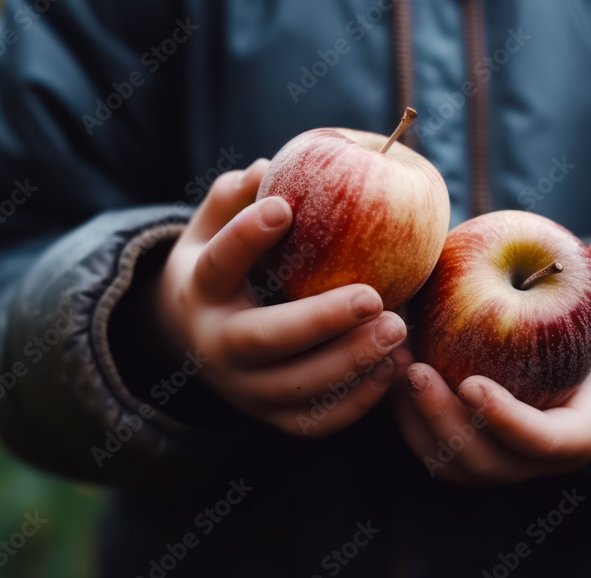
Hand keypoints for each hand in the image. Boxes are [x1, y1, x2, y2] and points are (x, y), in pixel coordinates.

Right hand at [156, 159, 410, 436]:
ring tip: (399, 330)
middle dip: (320, 321)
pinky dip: (357, 401)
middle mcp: (215, 346)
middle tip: (374, 297)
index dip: (246, 237)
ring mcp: (243, 390)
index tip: (285, 207)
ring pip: (297, 388)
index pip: (218, 265)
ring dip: (351, 363)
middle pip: (264, 340)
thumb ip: (234, 198)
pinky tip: (394, 368)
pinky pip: (316, 421)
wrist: (191, 339)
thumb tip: (266, 169)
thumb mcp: (210, 229)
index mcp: (199, 292)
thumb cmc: (218, 266)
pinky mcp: (272, 418)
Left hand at [394, 235, 590, 483]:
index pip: (543, 442)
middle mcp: (539, 463)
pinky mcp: (471, 457)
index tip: (471, 383)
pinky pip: (433, 450)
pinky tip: (388, 370)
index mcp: (580, 433)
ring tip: (395, 364)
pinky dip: (408, 418)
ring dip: (417, 419)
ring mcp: (503, 465)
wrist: (589, 382)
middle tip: (415, 369)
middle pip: (486, 461)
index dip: (505, 419)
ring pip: (451, 463)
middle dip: (445, 420)